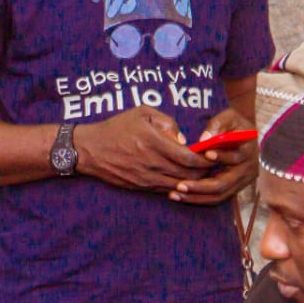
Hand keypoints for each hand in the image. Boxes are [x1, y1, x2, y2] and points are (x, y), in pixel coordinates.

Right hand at [74, 107, 213, 191]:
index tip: (213, 154)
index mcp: (153, 142)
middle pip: (188, 174)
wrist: (90, 150)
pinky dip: (178, 187)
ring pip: (178, 184)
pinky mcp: (140, 187)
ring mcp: (146, 177)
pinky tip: (184, 181)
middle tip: (213, 165)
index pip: (188, 157)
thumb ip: (167, 122)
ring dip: (193, 181)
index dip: (205, 158)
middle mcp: (151, 162)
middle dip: (204, 171)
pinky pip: (165, 190)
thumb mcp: (142, 112)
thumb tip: (183, 140)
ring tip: (202, 174)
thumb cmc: (117, 127)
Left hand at [172, 107, 257, 204]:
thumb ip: (218, 125)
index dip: (220, 157)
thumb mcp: (230, 117)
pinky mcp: (233, 189)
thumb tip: (205, 139)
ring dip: (196, 197)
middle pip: (223, 185)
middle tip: (179, 186)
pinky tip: (181, 196)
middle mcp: (247, 171)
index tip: (203, 156)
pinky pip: (216, 199)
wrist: (244, 137)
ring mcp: (241, 183)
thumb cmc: (234, 124)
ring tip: (175, 194)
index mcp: (248, 151)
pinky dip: (198, 199)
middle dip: (199, 187)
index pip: (234, 158)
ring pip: (218, 196)